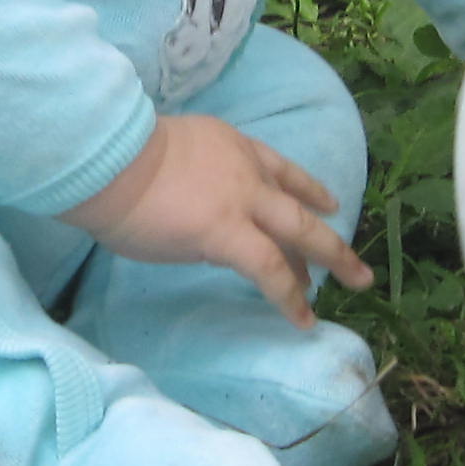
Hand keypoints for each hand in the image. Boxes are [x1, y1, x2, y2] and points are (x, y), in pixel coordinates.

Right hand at [63, 115, 370, 326]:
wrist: (108, 159)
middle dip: (330, 235)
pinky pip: (270, 271)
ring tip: (356, 284)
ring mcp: (243, 202)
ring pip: (301, 232)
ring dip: (332, 260)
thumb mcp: (170, 156)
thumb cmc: (117, 162)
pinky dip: (289, 296)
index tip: (327, 203)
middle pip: (299, 205)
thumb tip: (199, 216)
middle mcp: (246, 172)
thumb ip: (195, 181)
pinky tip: (302, 318)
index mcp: (229, 147)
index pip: (278, 169)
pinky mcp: (230, 236)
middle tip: (354, 263)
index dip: (306, 188)